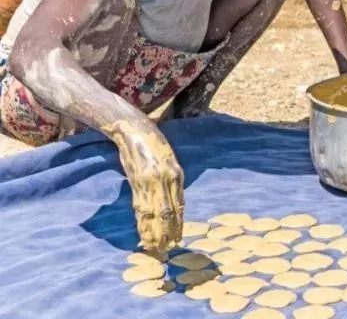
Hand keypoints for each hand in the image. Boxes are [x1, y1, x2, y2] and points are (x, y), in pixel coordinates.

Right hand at [110, 123, 184, 252]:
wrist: (134, 131)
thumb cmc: (153, 146)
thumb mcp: (168, 162)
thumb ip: (170, 181)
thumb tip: (172, 204)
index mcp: (176, 174)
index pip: (178, 205)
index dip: (178, 223)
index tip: (178, 238)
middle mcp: (165, 179)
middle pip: (168, 212)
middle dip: (168, 232)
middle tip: (168, 249)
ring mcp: (151, 181)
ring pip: (154, 213)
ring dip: (154, 232)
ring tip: (155, 247)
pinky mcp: (137, 181)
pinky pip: (140, 206)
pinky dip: (143, 222)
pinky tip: (143, 232)